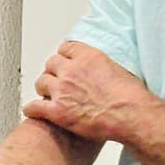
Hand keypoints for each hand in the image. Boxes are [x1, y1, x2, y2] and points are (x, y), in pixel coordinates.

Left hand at [23, 41, 146, 143]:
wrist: (132, 116)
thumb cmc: (133, 98)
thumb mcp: (120, 70)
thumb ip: (103, 66)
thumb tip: (102, 71)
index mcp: (88, 57)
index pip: (66, 48)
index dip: (64, 56)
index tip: (65, 61)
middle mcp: (71, 70)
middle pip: (51, 63)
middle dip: (53, 71)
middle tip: (57, 79)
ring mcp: (62, 90)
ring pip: (41, 82)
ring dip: (44, 88)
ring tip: (48, 94)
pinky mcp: (57, 110)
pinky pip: (34, 106)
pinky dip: (32, 109)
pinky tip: (33, 110)